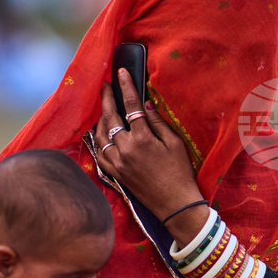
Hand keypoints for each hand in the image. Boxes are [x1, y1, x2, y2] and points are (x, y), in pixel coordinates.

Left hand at [94, 69, 209, 247]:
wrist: (174, 204)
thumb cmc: (180, 172)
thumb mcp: (175, 143)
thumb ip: (158, 122)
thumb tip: (144, 106)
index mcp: (143, 139)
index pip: (131, 106)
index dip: (126, 86)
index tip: (121, 72)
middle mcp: (125, 149)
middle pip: (110, 117)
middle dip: (107, 98)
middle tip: (106, 85)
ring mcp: (117, 162)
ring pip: (101, 134)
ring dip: (100, 117)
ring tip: (104, 106)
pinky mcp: (114, 173)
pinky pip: (99, 152)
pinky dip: (97, 139)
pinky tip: (99, 131)